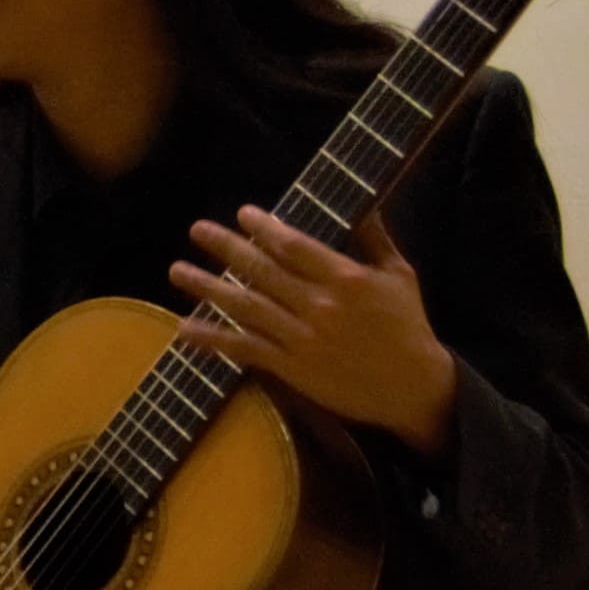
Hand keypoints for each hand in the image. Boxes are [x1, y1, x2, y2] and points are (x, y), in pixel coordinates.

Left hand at [172, 205, 459, 458]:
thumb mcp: (399, 276)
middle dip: (226, 247)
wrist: (412, 386)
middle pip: (262, 271)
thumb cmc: (408, 326)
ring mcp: (303, 338)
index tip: (243, 214)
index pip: (295, 246)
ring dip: (207, 287)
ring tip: (176, 270)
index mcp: (346, 278)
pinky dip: (213, 339)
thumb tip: (363, 203)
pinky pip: (246, 349)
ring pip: (246, 307)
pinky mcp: (292, 368)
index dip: (265, 228)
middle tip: (196, 229)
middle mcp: (319, 306)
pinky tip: (185, 328)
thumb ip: (374, 239)